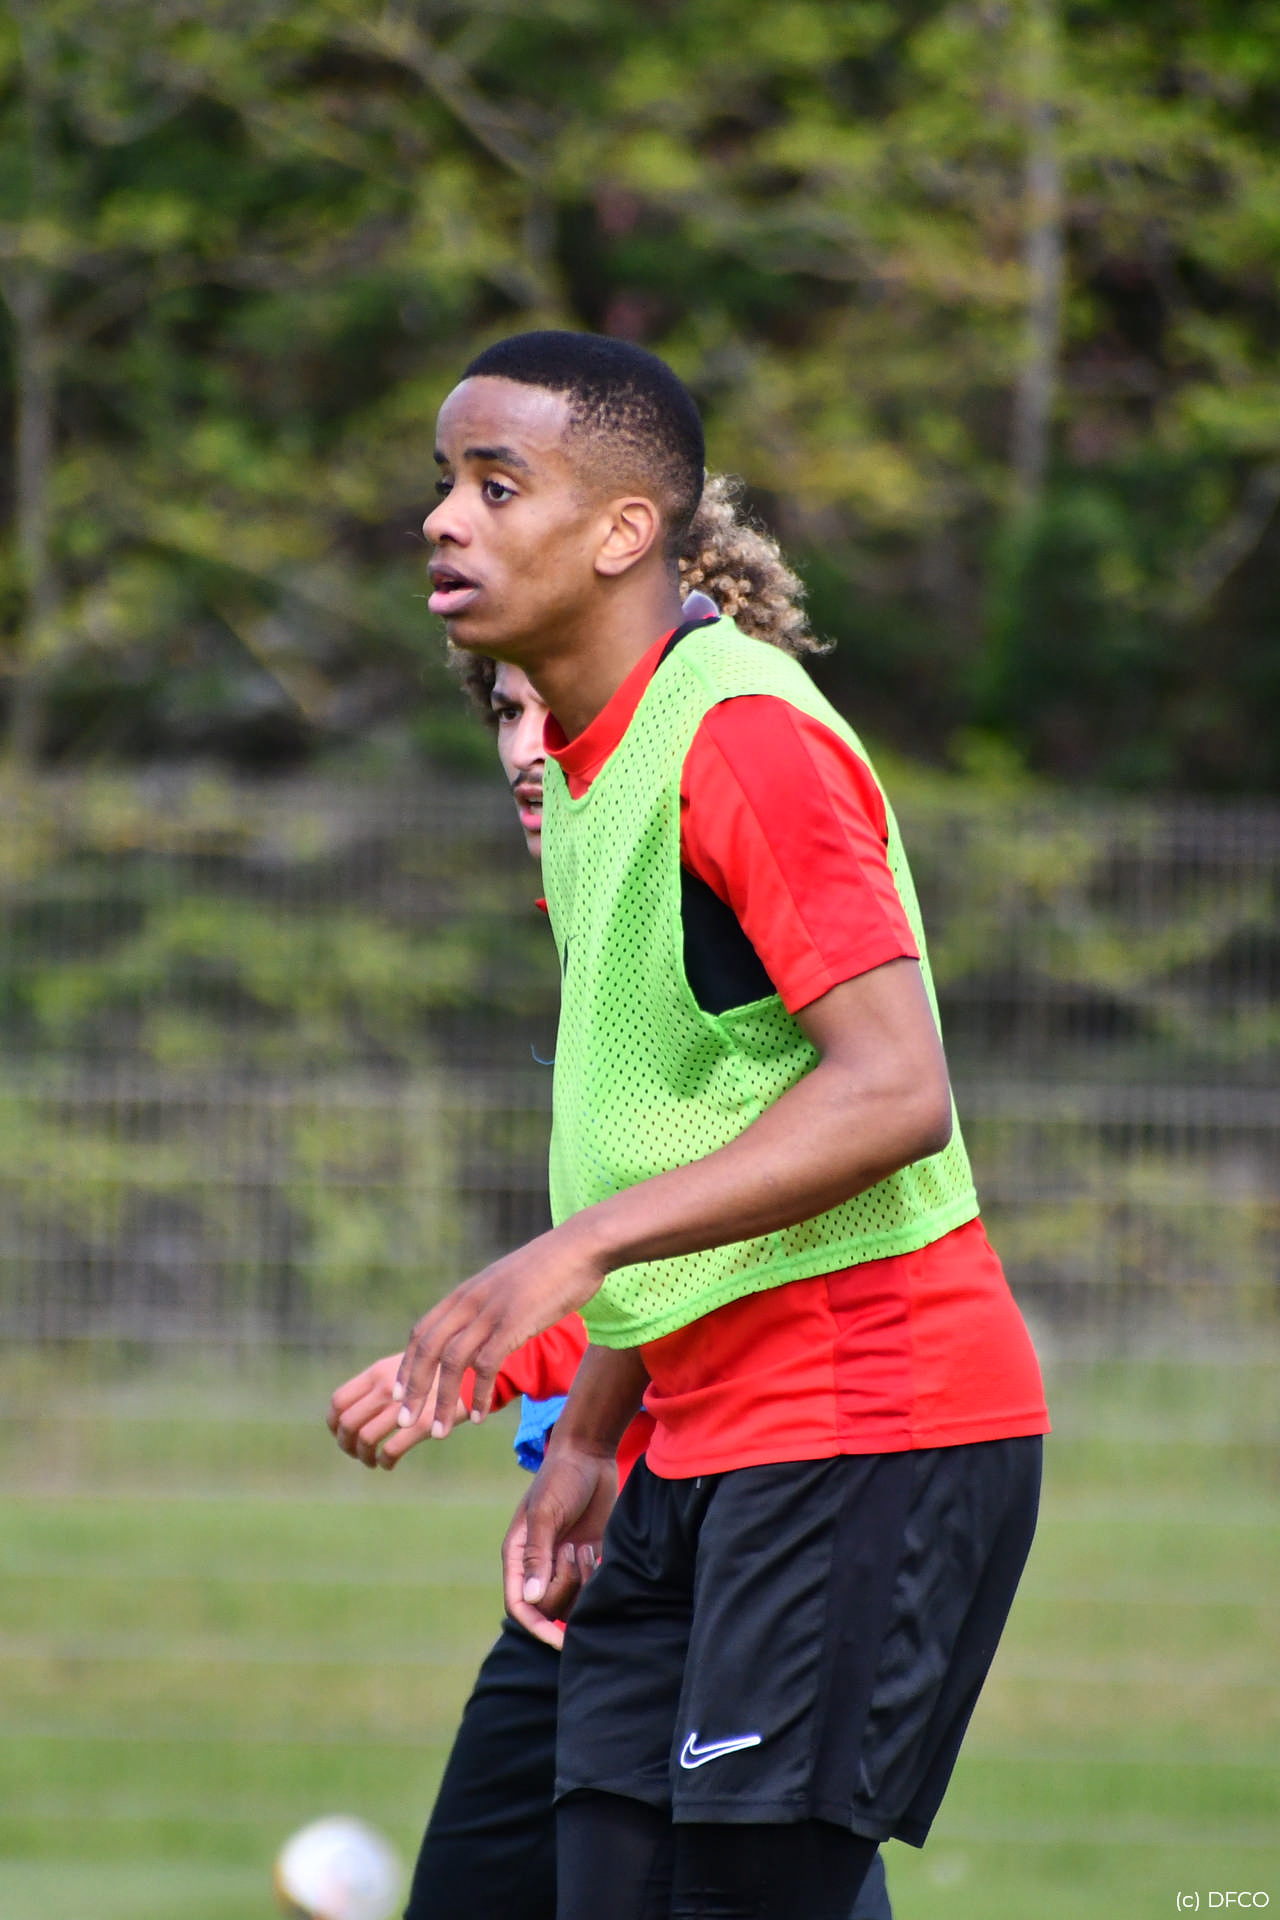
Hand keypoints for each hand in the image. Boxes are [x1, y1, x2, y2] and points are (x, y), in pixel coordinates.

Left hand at [328, 1354, 463, 1469]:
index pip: (339, 1401)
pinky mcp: (423, 1424)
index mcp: (379, 1372)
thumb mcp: (407, 1364)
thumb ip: (384, 1381)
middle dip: (346, 1445)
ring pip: (365, 1439)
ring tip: (372, 1461)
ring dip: (364, 1457)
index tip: (340, 1435)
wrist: (479, 1370)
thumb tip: (358, 1405)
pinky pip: (390, 1450)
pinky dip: (384, 1462)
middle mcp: (387, 1388)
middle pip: (347, 1423)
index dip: (333, 1423)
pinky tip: (389, 1464)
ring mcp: (405, 1406)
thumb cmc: (442, 1369)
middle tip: (356, 1453)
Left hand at [394, 1225, 604, 1438]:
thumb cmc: (550, 1267)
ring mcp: (491, 1312)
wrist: (580, 1246)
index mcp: (465, 1293)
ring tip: (439, 1432)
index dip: (408, 1365)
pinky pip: (486, 1366)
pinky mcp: (514, 1322)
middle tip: (404, 1420)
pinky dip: (478, 1394)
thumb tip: (480, 1325)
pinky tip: (479, 1416)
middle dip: (414, 1388)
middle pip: (428, 1349)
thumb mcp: (506, 1283)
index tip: (400, 1394)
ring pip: (452, 1362)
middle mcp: (470, 1301)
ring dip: (442, 1400)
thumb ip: (487, 1303)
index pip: (422, 1332)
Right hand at [501, 1441, 617, 1648]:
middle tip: (574, 1551)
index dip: (536, 1628)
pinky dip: (596, 1577)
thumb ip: (537, 1556)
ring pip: (571, 1600)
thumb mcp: (546, 1512)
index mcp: (518, 1555)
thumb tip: (531, 1601)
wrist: (590, 1454)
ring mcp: (564, 1561)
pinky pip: (591, 1587)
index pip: (520, 1605)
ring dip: (582, 1582)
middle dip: (565, 1586)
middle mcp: (539, 1564)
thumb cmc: (561, 1477)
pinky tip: (598, 1550)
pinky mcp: (587, 1556)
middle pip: (547, 1605)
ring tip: (586, 1548)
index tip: (558, 1641)